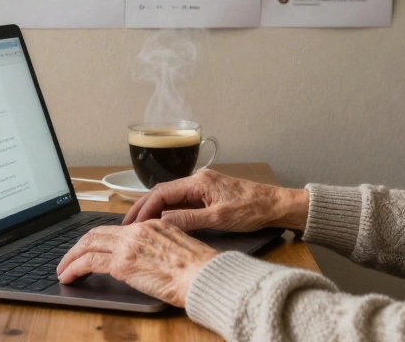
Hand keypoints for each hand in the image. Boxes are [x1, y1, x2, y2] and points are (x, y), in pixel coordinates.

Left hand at [56, 220, 216, 306]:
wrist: (205, 276)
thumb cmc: (201, 270)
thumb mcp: (181, 250)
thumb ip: (162, 249)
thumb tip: (152, 261)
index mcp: (155, 225)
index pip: (119, 228)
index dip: (101, 238)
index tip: (93, 248)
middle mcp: (139, 230)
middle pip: (98, 232)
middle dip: (79, 245)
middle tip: (70, 257)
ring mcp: (129, 245)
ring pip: (88, 243)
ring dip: (71, 256)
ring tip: (63, 269)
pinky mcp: (122, 263)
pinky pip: (88, 262)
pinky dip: (73, 268)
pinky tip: (68, 276)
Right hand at [124, 169, 308, 231]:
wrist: (276, 205)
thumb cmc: (252, 210)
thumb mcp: (219, 218)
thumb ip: (189, 219)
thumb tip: (162, 221)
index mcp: (199, 182)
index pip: (162, 192)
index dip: (145, 207)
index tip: (133, 222)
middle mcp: (198, 180)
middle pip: (163, 192)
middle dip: (144, 207)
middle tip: (127, 224)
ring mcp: (203, 186)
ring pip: (171, 197)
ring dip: (155, 210)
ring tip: (139, 225)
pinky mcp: (208, 194)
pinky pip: (182, 201)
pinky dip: (168, 211)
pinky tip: (161, 222)